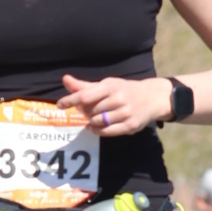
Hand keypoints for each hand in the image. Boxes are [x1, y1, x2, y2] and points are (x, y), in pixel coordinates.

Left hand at [58, 72, 172, 135]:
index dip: (71, 100)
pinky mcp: (130, 125)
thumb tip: (65, 79)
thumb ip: (84, 86)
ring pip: (97, 122)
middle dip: (85, 112)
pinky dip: (97, 131)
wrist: (151, 97)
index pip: (85, 95)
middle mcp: (119, 99)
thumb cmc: (123, 90)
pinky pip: (107, 132)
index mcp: (110, 86)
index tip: (60, 105)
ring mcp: (126, 112)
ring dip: (91, 122)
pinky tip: (94, 127)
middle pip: (90, 111)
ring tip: (95, 117)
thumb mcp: (106, 85)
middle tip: (88, 110)